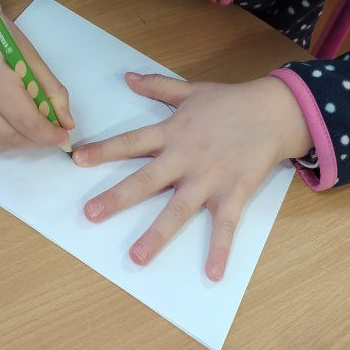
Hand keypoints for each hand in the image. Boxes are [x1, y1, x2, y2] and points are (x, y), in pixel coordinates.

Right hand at [0, 8, 73, 151]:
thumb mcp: (31, 58)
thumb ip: (53, 91)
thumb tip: (67, 124)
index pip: (27, 122)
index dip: (49, 135)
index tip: (63, 136)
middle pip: (13, 137)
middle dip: (38, 140)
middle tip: (51, 132)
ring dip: (21, 143)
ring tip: (34, 129)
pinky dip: (3, 139)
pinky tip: (14, 125)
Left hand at [73, 73, 311, 279]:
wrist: (273, 110)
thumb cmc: (230, 101)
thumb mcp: (191, 90)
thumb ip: (157, 86)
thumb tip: (127, 77)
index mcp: (173, 132)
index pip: (131, 142)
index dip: (104, 150)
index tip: (76, 159)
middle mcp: (186, 157)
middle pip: (147, 180)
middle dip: (118, 197)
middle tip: (91, 214)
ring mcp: (209, 177)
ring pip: (179, 209)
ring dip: (158, 234)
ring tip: (137, 257)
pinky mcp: (234, 192)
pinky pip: (226, 225)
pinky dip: (221, 249)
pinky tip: (213, 273)